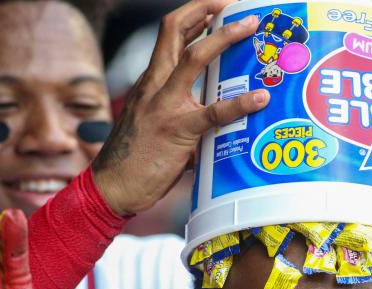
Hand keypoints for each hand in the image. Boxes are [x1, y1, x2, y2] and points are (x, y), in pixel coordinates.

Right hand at [92, 0, 268, 214]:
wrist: (112, 187)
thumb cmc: (134, 160)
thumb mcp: (153, 123)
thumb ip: (179, 111)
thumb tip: (214, 118)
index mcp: (149, 81)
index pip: (169, 34)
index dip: (193, 14)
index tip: (216, 7)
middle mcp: (154, 84)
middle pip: (175, 28)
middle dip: (206, 9)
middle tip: (236, 5)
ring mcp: (165, 105)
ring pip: (195, 56)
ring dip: (226, 37)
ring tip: (251, 28)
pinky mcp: (178, 130)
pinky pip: (213, 112)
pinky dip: (240, 103)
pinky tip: (259, 99)